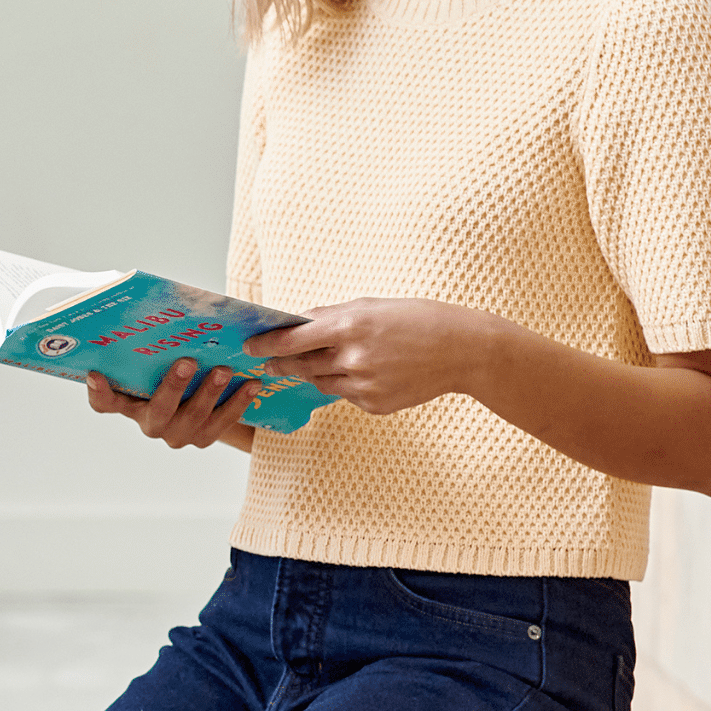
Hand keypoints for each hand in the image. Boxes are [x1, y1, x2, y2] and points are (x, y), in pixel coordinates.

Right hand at [86, 359, 260, 449]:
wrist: (202, 401)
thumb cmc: (169, 369)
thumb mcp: (154, 358)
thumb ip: (148, 343)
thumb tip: (144, 298)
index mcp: (129, 403)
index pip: (105, 403)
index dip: (99, 393)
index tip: (96, 374)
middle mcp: (150, 423)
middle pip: (158, 411)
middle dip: (173, 386)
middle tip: (187, 362)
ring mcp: (178, 434)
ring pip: (194, 418)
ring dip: (210, 393)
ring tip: (225, 370)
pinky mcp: (204, 438)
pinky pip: (223, 422)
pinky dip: (239, 402)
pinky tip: (252, 383)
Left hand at [243, 298, 497, 416]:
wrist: (461, 351)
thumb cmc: (418, 320)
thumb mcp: (372, 306)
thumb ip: (333, 316)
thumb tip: (300, 323)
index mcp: (350, 327)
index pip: (292, 339)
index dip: (266, 343)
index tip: (250, 345)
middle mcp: (353, 359)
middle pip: (301, 366)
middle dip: (282, 363)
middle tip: (268, 362)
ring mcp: (364, 386)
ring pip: (322, 383)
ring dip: (316, 373)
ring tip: (325, 361)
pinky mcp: (374, 404)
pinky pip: (347, 395)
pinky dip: (347, 384)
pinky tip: (367, 372)